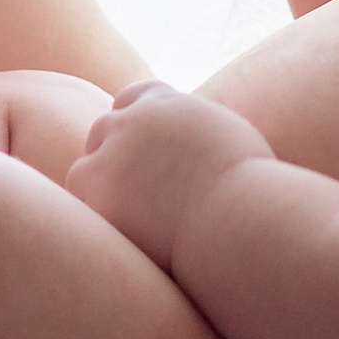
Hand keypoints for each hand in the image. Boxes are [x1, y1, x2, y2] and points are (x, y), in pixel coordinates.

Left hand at [66, 80, 273, 267]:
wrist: (241, 216)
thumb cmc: (254, 189)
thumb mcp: (233, 141)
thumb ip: (204, 133)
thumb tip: (200, 149)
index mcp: (167, 103)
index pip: (134, 98)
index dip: (135, 122)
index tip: (143, 149)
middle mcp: (133, 121)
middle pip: (104, 130)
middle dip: (113, 156)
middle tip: (129, 191)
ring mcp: (111, 156)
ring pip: (85, 170)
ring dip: (100, 191)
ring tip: (127, 222)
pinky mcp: (98, 194)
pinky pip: (84, 207)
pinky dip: (101, 221)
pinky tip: (124, 240)